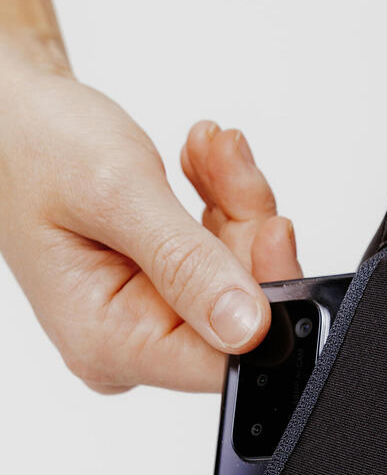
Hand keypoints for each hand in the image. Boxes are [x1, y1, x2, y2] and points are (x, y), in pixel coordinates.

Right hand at [0, 45, 295, 392]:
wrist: (8, 114)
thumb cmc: (31, 145)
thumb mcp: (115, 195)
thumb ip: (186, 263)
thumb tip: (248, 329)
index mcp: (108, 341)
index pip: (222, 360)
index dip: (267, 301)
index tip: (273, 231)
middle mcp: (130, 342)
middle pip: (241, 318)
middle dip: (249, 234)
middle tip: (231, 167)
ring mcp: (149, 318)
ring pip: (242, 282)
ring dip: (238, 208)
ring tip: (209, 150)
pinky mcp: (168, 293)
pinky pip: (228, 262)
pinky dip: (226, 207)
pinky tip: (203, 165)